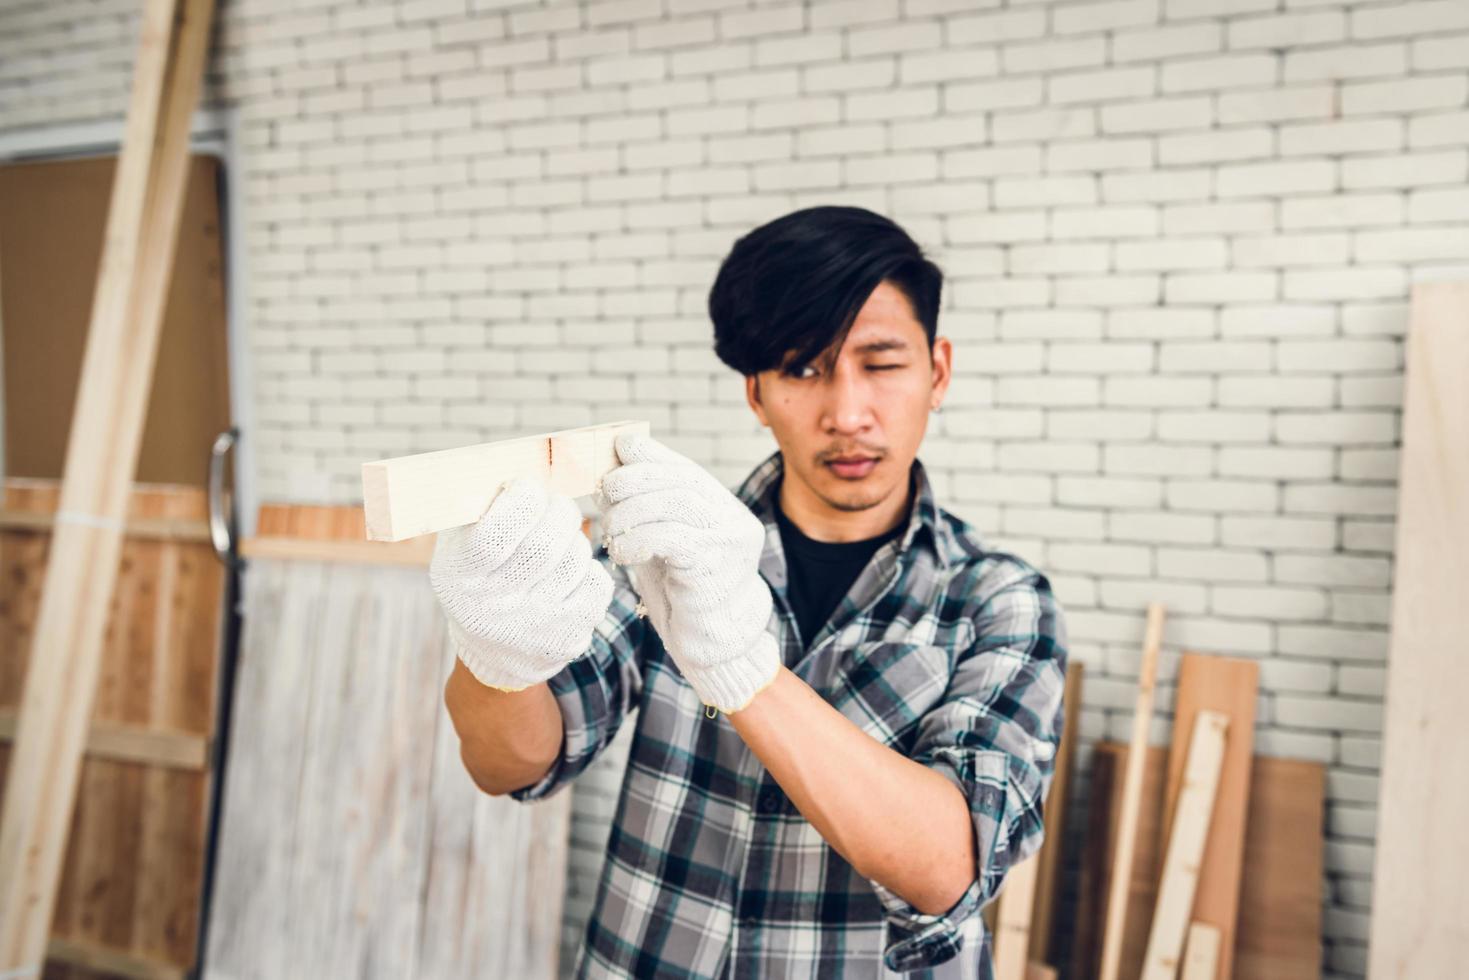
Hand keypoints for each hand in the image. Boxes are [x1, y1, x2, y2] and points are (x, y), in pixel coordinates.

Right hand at [430, 475, 613, 690]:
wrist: (494, 650)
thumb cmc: (478, 574)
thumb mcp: (459, 541)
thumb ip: (478, 503)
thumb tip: (516, 461)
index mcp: (459, 577)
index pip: (496, 535)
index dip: (522, 499)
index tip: (527, 488)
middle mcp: (492, 610)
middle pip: (544, 545)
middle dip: (557, 510)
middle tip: (553, 504)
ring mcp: (532, 628)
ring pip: (574, 558)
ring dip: (572, 536)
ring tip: (557, 538)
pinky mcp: (568, 640)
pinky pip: (598, 582)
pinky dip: (589, 565)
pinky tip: (570, 568)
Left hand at [597, 432, 779, 712]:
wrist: (717, 645)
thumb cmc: (683, 594)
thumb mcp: (662, 543)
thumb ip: (647, 511)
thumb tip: (608, 476)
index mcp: (719, 505)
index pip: (680, 465)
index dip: (645, 456)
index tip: (613, 464)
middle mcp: (730, 516)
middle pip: (676, 478)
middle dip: (631, 482)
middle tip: (604, 500)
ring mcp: (728, 539)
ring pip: (673, 503)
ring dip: (629, 513)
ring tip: (611, 534)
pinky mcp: (716, 564)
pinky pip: (671, 537)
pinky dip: (637, 540)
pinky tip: (623, 555)